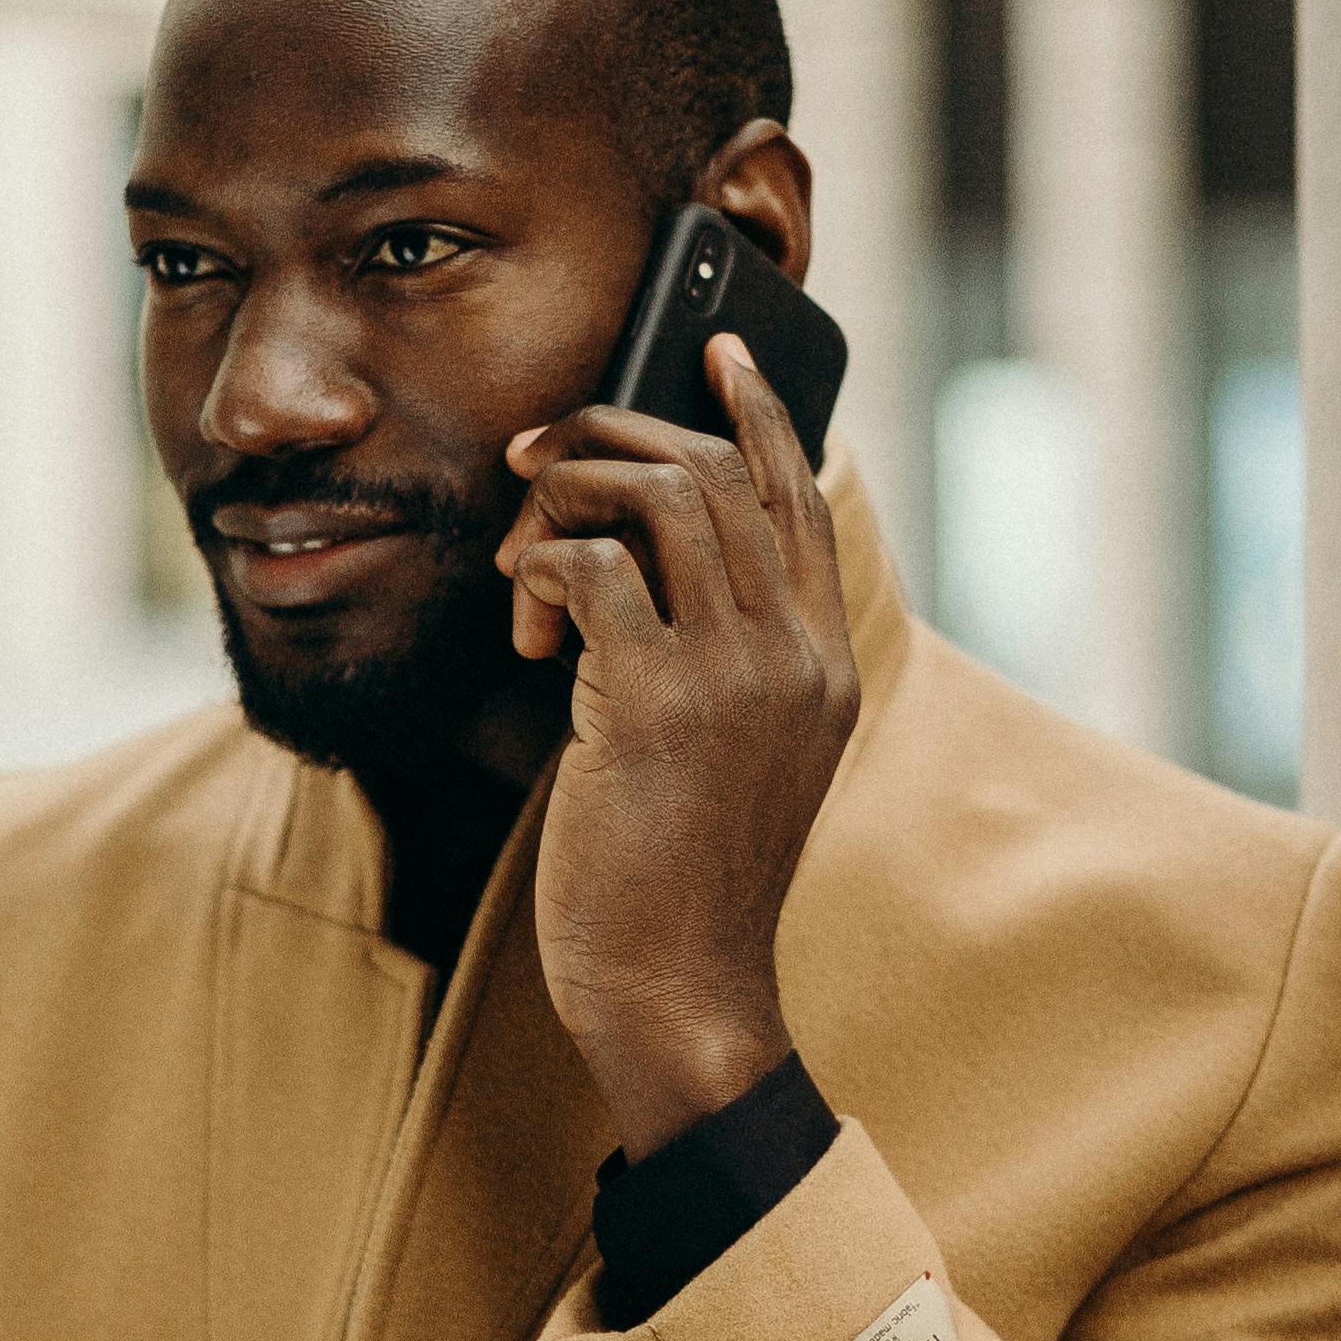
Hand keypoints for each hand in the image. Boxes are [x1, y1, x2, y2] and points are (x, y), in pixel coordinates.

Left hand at [496, 334, 858, 1161]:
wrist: (680, 991)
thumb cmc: (681, 882)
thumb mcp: (732, 759)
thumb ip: (721, 664)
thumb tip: (634, 569)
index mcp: (822, 664)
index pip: (800, 496)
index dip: (757, 410)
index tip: (717, 348)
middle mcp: (795, 655)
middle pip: (722, 470)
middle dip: (614, 433)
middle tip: (534, 451)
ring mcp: (736, 677)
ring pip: (662, 496)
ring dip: (569, 489)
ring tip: (518, 539)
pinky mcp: (657, 705)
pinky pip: (593, 569)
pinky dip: (541, 570)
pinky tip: (521, 623)